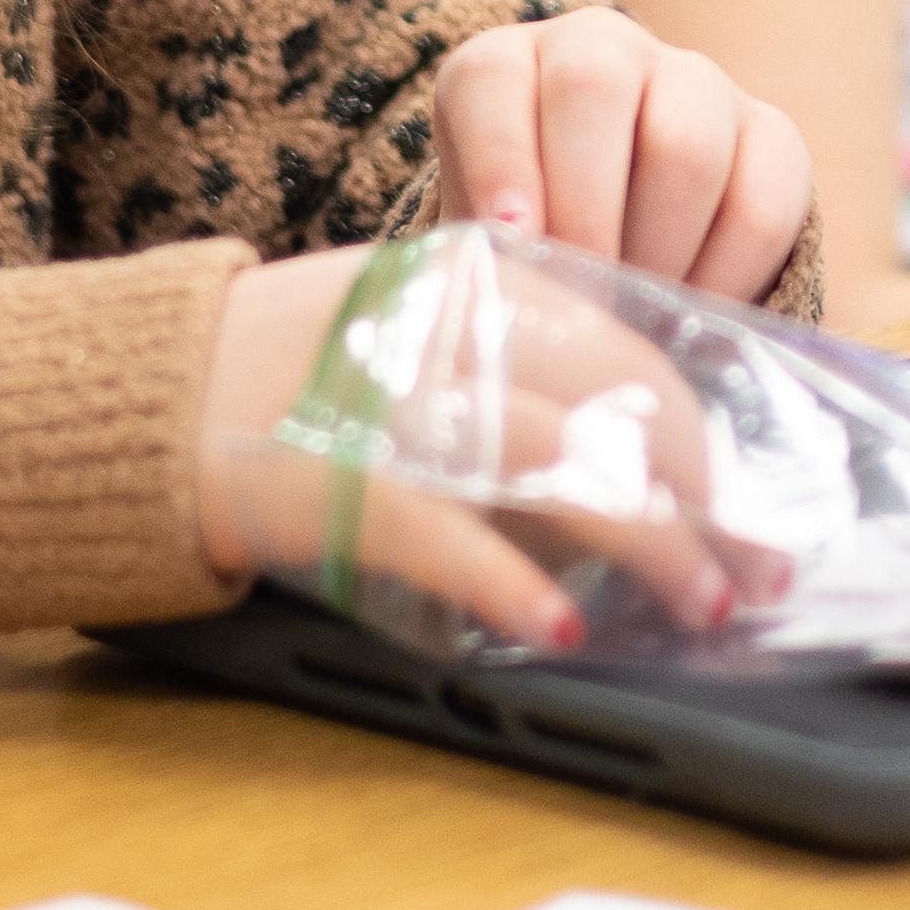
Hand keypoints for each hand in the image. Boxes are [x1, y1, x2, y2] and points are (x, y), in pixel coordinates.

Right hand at [192, 239, 737, 646]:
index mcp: (479, 279)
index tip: (748, 496)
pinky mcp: (341, 479)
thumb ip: (519, 365)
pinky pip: (452, 540)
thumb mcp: (421, 325)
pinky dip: (515, 586)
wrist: (153, 390)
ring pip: (558, 467)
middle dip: (704, 494)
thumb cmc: (304, 369)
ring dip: (647, 543)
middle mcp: (451, 330)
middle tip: (756, 565)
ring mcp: (397, 404)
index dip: (700, 432)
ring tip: (702, 602)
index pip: (627, 348)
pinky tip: (564, 630)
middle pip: (616, 404)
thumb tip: (648, 460)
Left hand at [428, 8, 812, 298]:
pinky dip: (725, 276)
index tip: (511, 240)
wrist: (619, 240)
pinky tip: (690, 314)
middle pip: (594, 89)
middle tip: (582, 298)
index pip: (494, 78)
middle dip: (584, 210)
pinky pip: (762, 203)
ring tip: (634, 316)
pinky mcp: (772, 136)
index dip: (499, 157)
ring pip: (686, 147)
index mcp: (512, 66)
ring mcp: (698, 84)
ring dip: (656, 251)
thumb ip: (490, 253)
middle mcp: (603, 50)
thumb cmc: (531, 241)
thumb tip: (514, 302)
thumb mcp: (488, 237)